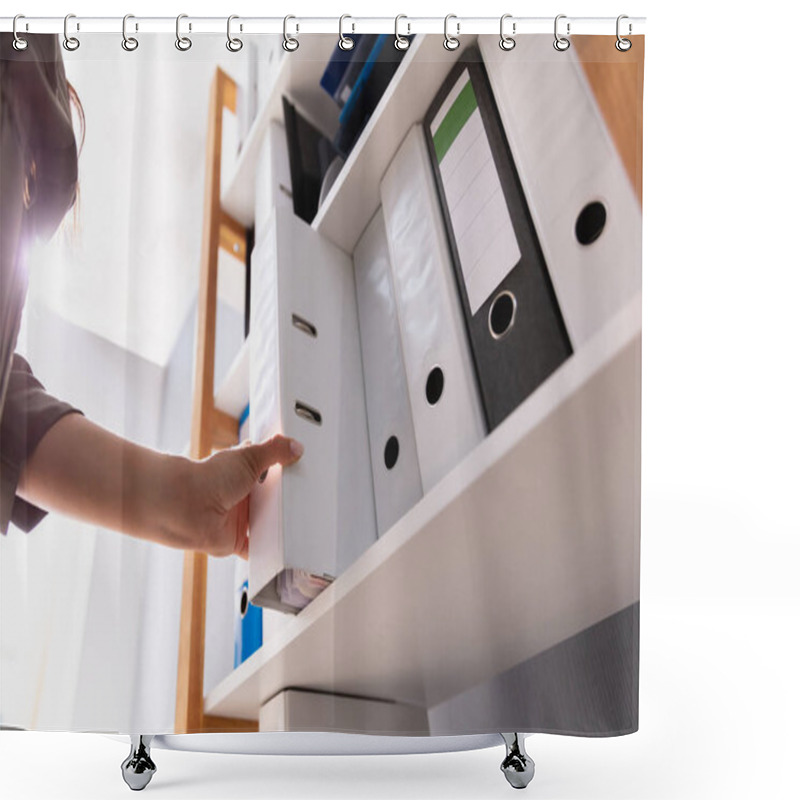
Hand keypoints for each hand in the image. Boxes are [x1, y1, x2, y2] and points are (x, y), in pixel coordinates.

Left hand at [179, 434, 303, 559]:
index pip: (267, 469)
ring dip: (278, 525)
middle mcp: (240, 495)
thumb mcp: (249, 456)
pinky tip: (280, 550)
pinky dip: (265, 551)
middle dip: (284, 500)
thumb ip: (274, 450)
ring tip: (301, 524)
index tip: (300, 470)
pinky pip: (255, 548)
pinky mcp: (235, 540)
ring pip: (265, 523)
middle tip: (306, 498)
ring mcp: (238, 518)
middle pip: (270, 499)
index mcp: (243, 471)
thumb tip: (294, 446)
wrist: (186, 506)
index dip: (282, 470)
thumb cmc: (209, 477)